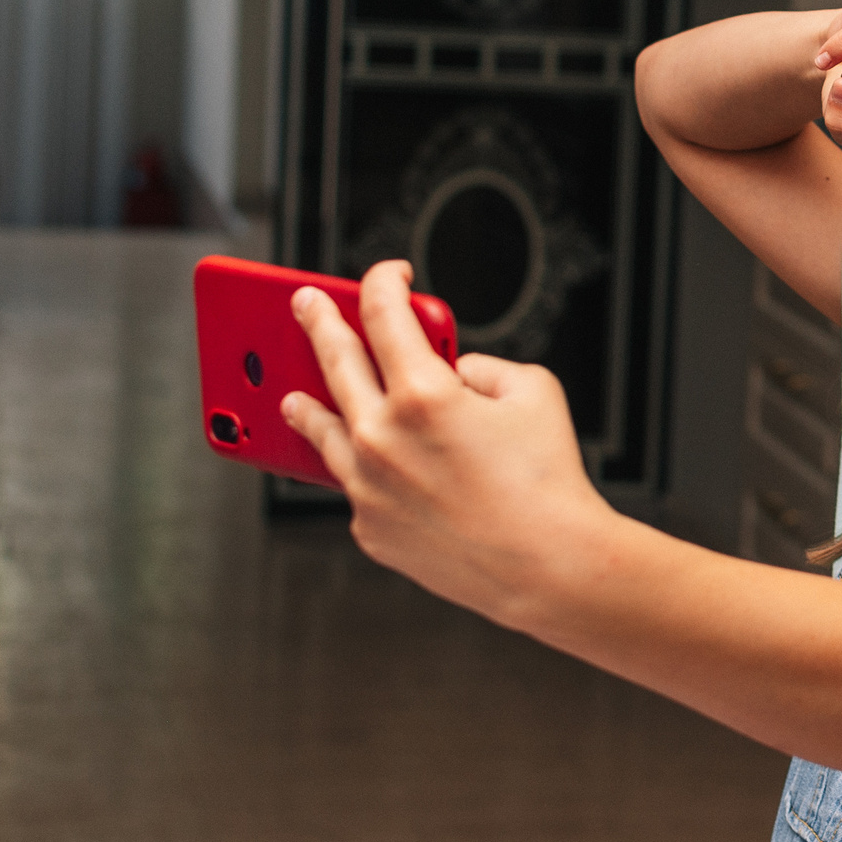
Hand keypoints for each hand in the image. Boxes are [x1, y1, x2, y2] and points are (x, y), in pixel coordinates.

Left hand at [280, 261, 615, 626]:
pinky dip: (364, 472)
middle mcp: (381, 436)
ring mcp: (367, 487)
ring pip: (320, 431)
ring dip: (304, 404)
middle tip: (305, 303)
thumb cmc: (549, 482)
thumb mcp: (534, 391)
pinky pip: (356, 487)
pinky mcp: (369, 528)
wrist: (549, 566)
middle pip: (335, 360)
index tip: (388, 275)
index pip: (384, 314)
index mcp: (423, 393)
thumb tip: (451, 375)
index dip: (384, 282)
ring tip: (292, 395)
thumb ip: (484, 367)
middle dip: (319, 321)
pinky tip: (369, 468)